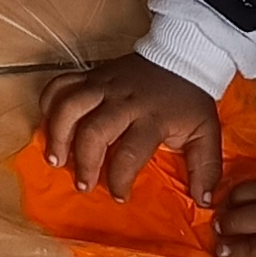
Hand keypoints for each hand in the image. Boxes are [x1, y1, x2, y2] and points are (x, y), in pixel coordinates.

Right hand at [38, 54, 221, 202]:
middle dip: (85, 163)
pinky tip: (48, 126)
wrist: (182, 55)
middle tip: (84, 184)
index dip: (119, 179)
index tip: (119, 196)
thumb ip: (206, 168)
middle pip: (93, 132)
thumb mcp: (207, 132)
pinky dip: (48, 103)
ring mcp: (103, 84)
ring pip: (69, 107)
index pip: (130, 153)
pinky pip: (60, 84)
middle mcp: (124, 100)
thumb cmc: (190, 100)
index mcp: (152, 117)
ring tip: (56, 160)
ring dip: (57, 135)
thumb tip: (203, 202)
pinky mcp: (91, 74)